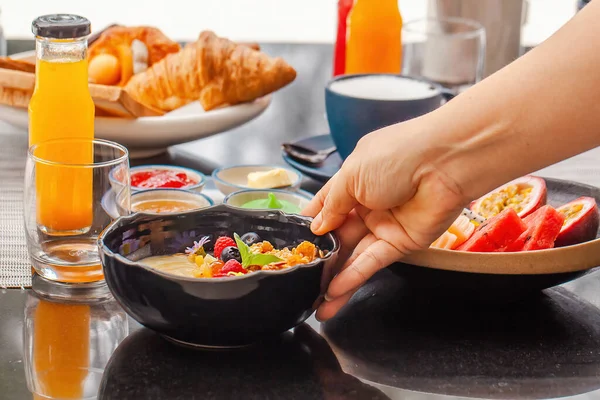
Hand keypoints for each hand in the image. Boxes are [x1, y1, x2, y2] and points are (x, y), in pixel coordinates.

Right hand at [303, 118, 466, 319]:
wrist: (445, 163)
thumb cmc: (396, 157)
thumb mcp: (351, 175)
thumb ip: (332, 205)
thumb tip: (317, 227)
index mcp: (354, 180)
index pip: (326, 205)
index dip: (310, 224)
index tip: (292, 244)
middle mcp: (367, 204)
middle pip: (338, 235)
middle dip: (320, 257)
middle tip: (300, 280)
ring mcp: (384, 225)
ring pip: (353, 255)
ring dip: (334, 278)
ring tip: (314, 302)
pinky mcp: (401, 243)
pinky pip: (372, 262)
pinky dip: (353, 277)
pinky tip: (333, 293)